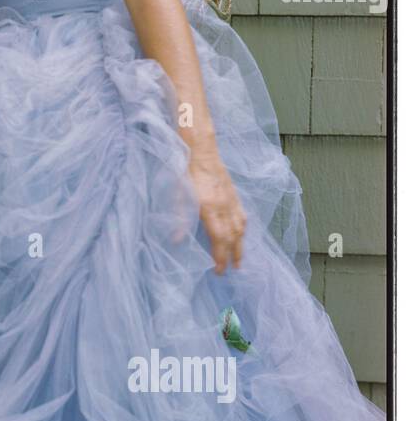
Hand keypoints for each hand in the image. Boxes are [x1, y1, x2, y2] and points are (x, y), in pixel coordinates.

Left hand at [181, 149, 246, 274]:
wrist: (201, 149)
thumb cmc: (186, 171)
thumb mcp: (178, 194)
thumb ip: (179, 217)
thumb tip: (177, 241)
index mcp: (211, 208)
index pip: (219, 239)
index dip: (221, 257)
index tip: (219, 270)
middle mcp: (225, 206)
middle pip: (233, 237)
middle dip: (233, 256)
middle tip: (231, 270)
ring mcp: (232, 200)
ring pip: (241, 228)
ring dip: (241, 245)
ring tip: (240, 259)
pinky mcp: (234, 194)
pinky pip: (242, 216)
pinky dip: (243, 230)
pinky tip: (241, 235)